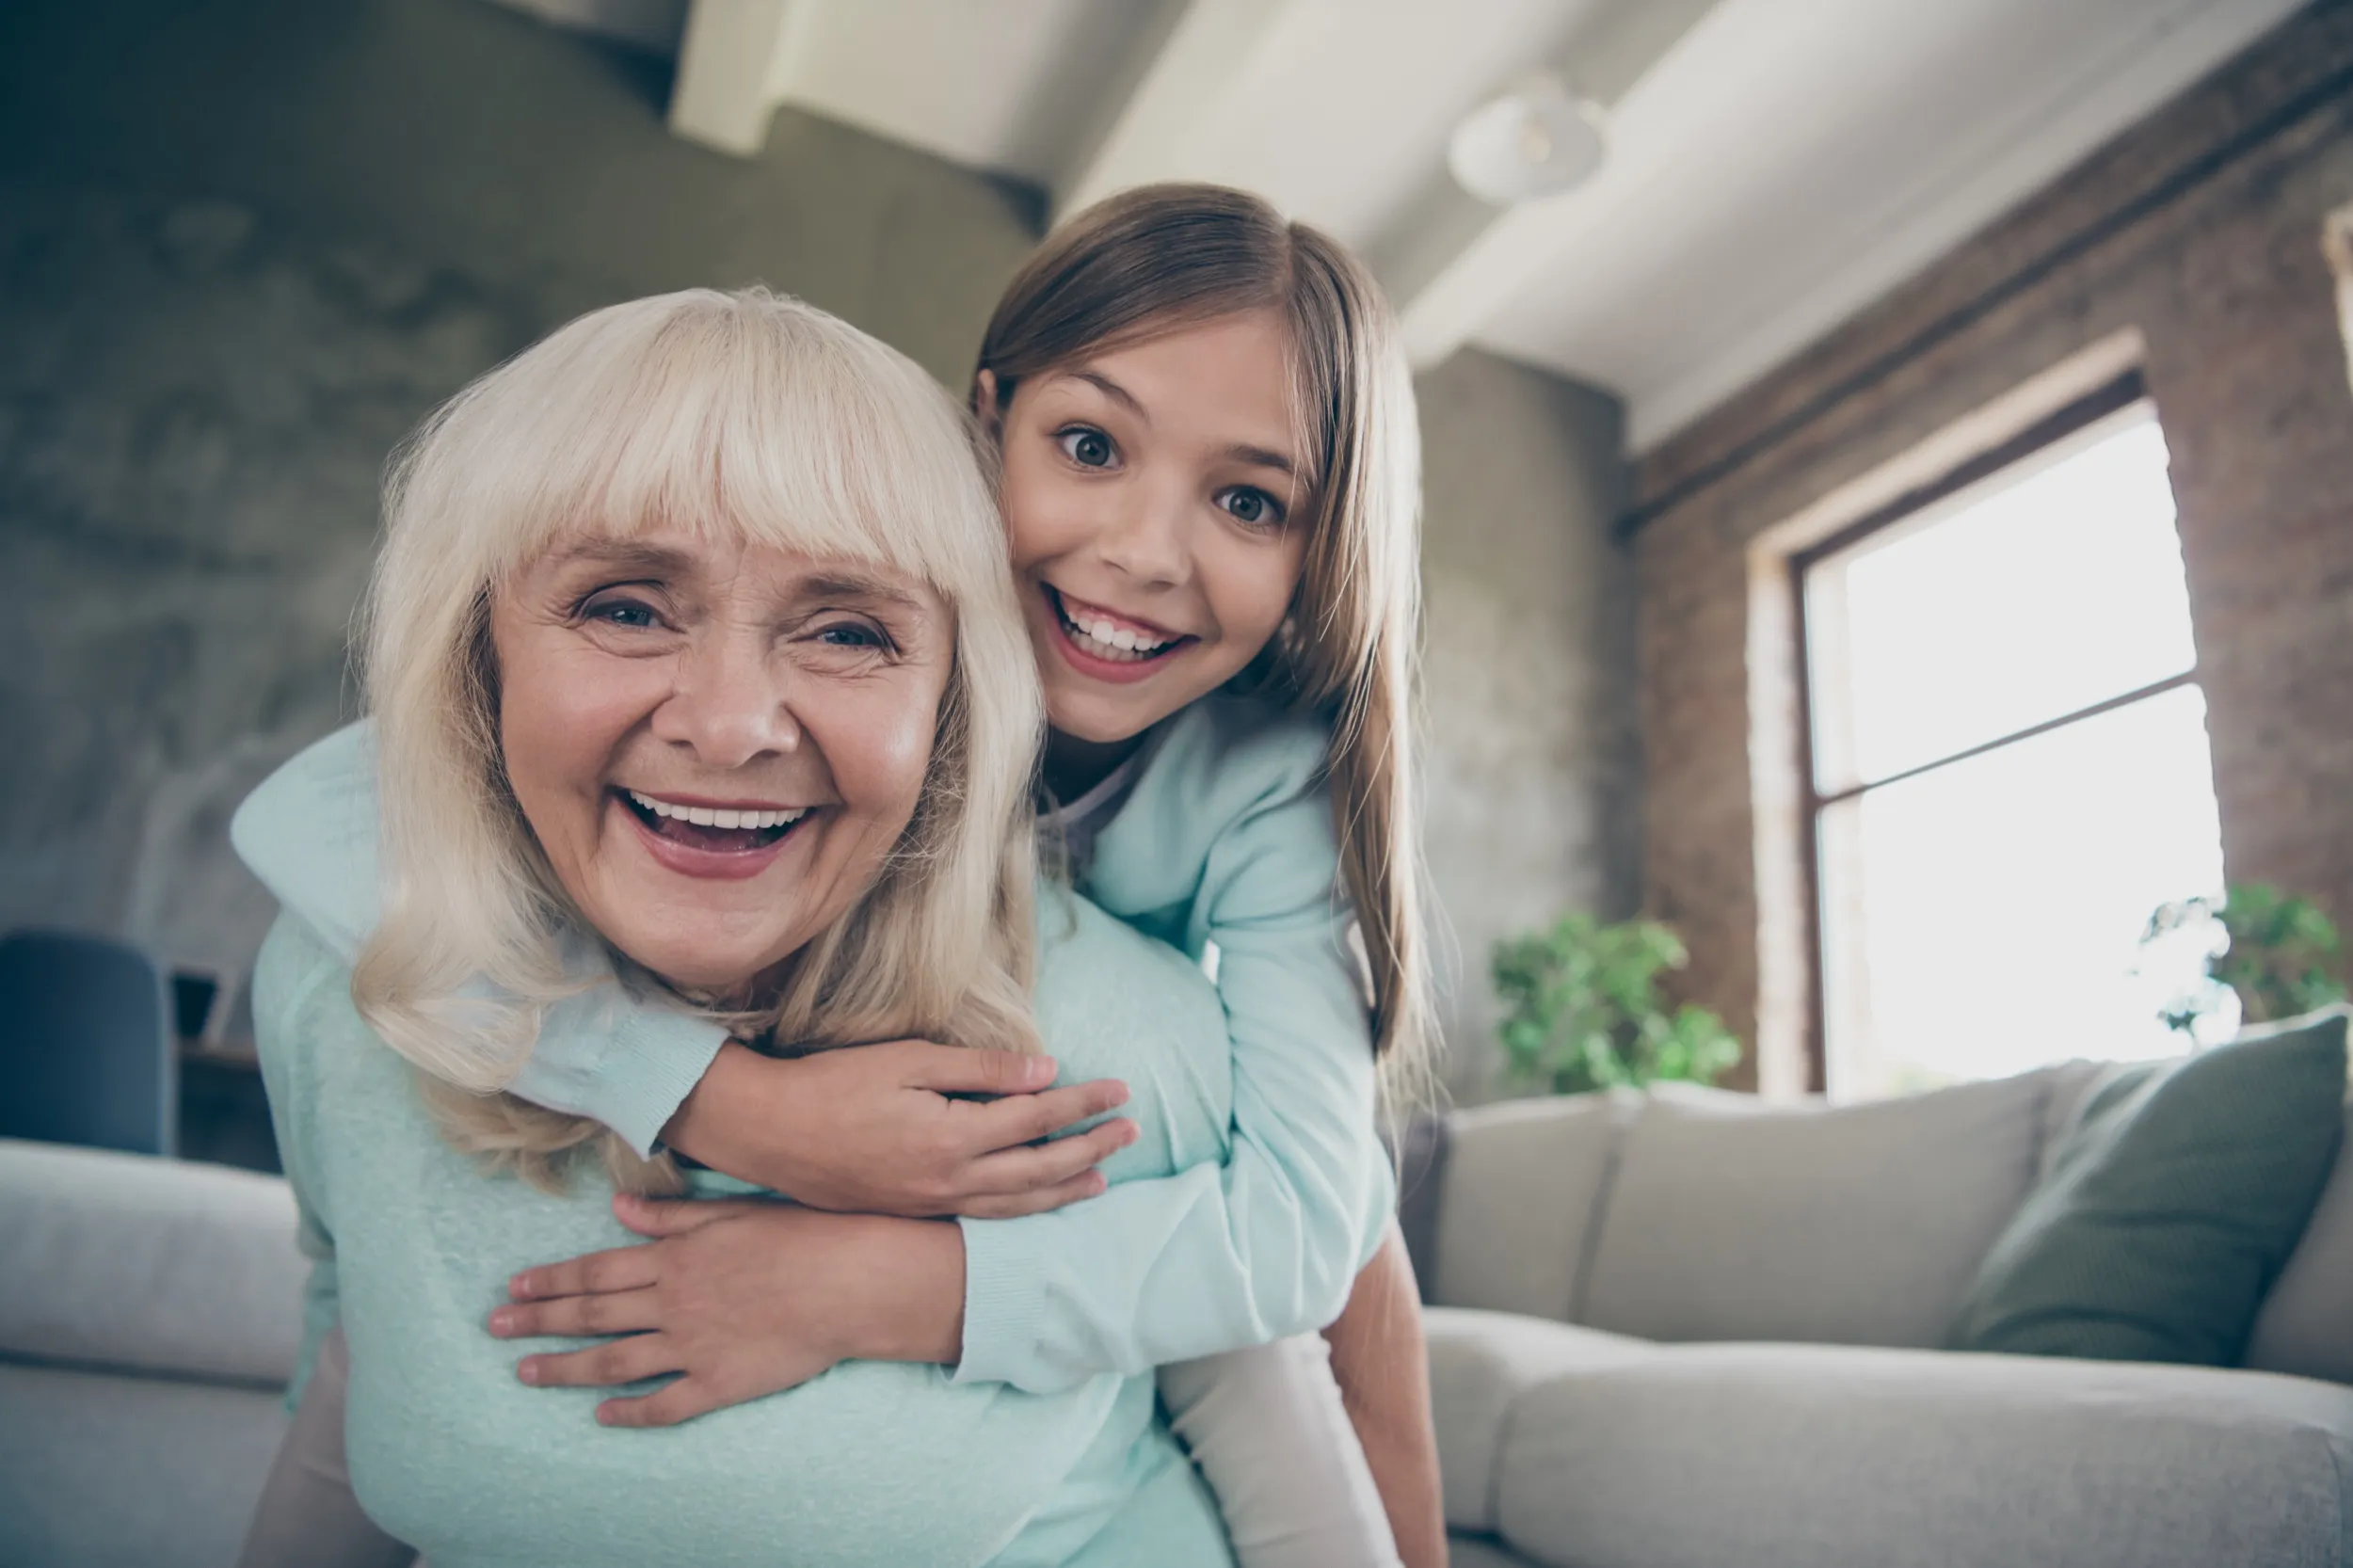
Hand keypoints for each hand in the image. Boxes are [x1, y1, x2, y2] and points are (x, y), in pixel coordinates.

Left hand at [490, 1194, 966, 1426]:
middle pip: (592, 1314)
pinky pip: (663, 1404)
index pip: (597, 1270)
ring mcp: (692, 1346)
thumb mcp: (732, 1213)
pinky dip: (628, 1413)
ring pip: (613, 1361)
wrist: (849, 1281)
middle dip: (539, 1321)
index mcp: (674, 1258)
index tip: (514, 1288)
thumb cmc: (799, 1236)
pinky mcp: (718, 1383)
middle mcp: (672, 1303)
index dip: (552, 1280)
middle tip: (495, 1329)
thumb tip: (620, 1209)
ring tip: (526, 1372)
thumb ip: (671, 1216)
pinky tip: (601, 1415)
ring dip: (564, 1368)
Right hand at [661, 1040, 1136, 1216]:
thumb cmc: (833, 1086)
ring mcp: (932, 1204)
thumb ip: (981, 1070)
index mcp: (953, 1139)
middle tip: (1133, 1133)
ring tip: (1101, 1180)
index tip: (1122, 1091)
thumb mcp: (908, 1062)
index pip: (1039, 1120)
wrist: (767, 1133)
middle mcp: (950, 1181)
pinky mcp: (914, 1212)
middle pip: (1041, 1169)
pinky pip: (985, 1217)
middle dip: (1092, 1150)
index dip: (1086, 1104)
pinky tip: (1036, 1202)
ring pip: (1017, 1202)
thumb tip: (1046, 1071)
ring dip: (1065, 1189)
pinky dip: (1023, 1210)